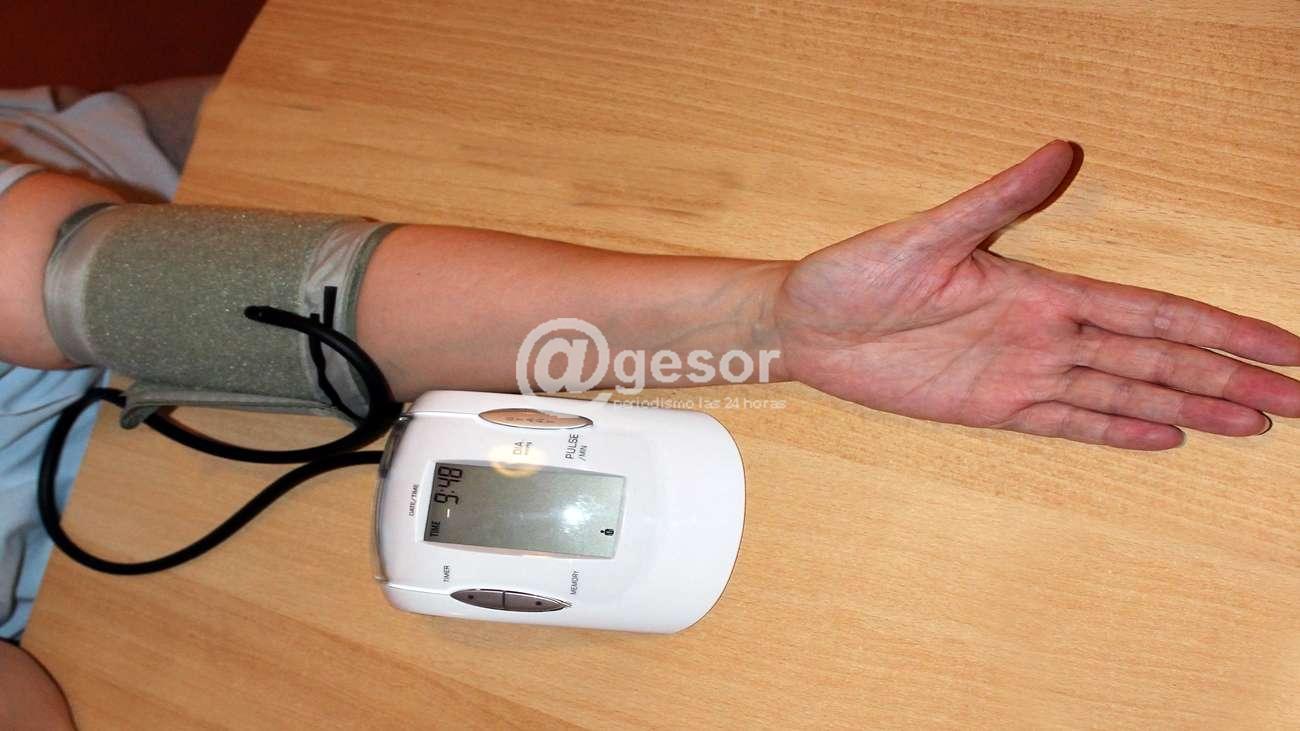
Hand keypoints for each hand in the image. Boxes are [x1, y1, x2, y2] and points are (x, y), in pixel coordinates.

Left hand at [774, 141, 1299, 448]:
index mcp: (1043, 291)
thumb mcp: (928, 234)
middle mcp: (1046, 334)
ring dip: (1189, 408)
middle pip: (1157, 361)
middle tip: (1296, 402)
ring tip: (1254, 425)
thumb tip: (1064, 149)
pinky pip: (1068, 422)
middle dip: (1229, 378)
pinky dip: (1117, 431)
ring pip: (1124, 395)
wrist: (806, 325)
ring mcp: (1022, 373)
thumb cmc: (857, 273)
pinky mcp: (991, 407)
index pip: (1152, 313)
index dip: (1219, 330)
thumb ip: (999, 200)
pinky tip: (1166, 438)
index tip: (1281, 347)